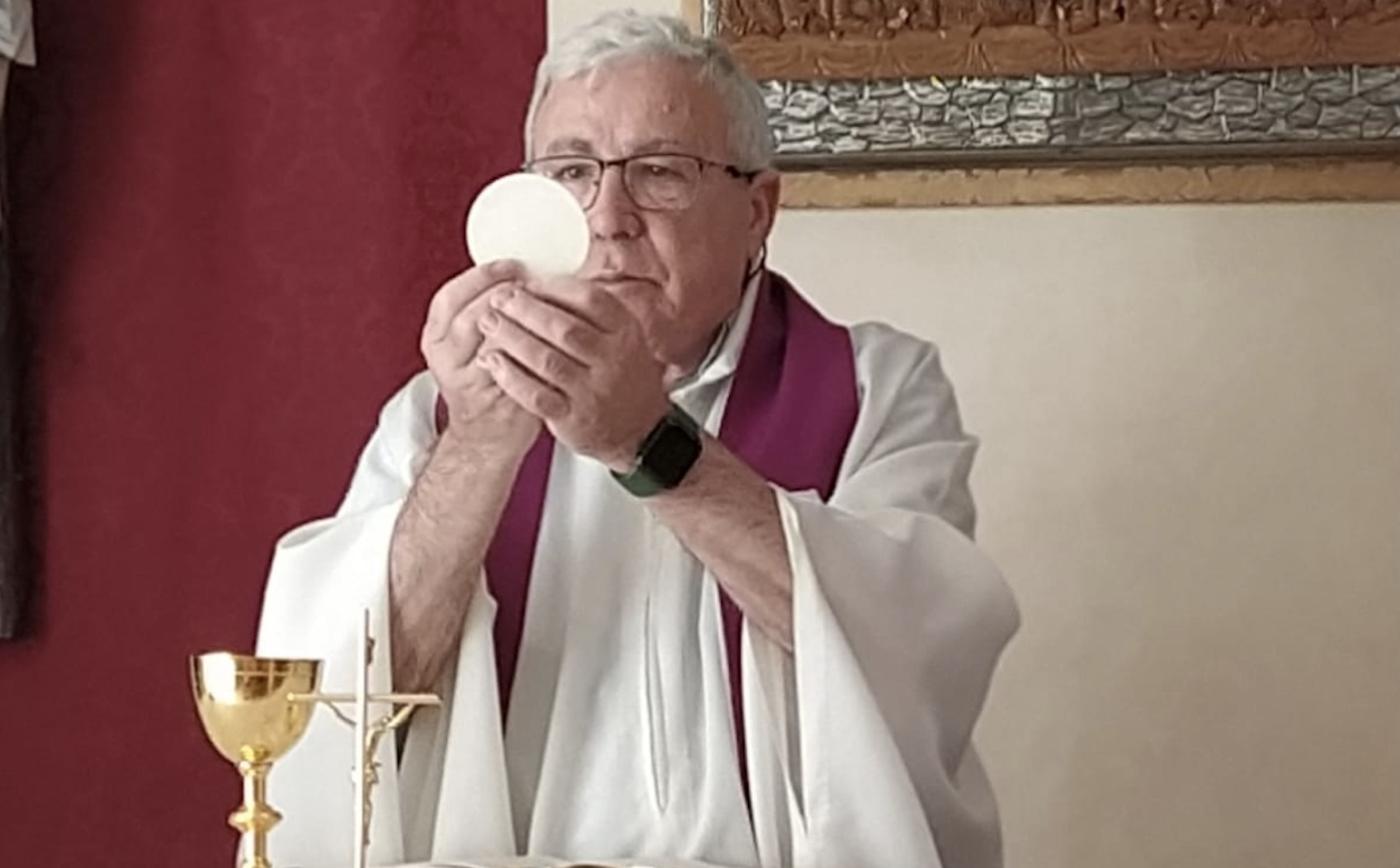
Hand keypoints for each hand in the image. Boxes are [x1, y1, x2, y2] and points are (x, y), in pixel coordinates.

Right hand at [419, 261, 540, 455]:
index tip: (510, 265)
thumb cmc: (483, 380)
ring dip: (524, 316)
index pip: (450, 297)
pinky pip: (520, 364)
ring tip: (545, 302)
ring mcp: (471, 380)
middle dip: (507, 292)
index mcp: (435, 338)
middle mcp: (446, 359)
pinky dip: (538, 343)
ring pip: (496, 338)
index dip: (481, 276)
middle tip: (533, 280)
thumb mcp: (466, 343)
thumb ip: (481, 311)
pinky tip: (553, 331)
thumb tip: (516, 268)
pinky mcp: (500, 396)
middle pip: (472, 314)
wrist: (485, 436)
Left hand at [475, 275, 669, 470]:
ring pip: (547, 360)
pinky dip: (511, 377)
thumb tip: (542, 281)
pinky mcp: (573, 419)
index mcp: (626, 332)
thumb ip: (591, 311)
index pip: (590, 300)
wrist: (639, 430)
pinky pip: (536, 396)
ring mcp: (594, 392)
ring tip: (490, 322)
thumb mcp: (624, 336)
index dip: (554, 288)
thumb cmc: (623, 374)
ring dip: (512, 338)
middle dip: (525, 310)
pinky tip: (493, 361)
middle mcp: (613, 361)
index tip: (527, 281)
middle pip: (564, 329)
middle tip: (500, 299)